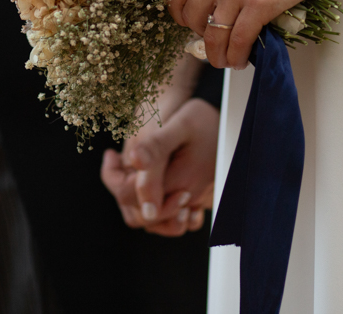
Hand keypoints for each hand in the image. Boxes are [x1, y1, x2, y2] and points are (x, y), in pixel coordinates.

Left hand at [101, 98, 218, 236]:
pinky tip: (152, 185)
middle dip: (123, 191)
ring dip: (137, 202)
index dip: (114, 179)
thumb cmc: (203, 121)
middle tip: (117, 160)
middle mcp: (186, 199)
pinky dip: (157, 209)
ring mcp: (193, 204)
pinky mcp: (197, 204)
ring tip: (131, 172)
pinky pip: (172, 221)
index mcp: (177, 180)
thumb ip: (157, 146)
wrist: (231, 124)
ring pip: (154, 222)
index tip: (112, 154)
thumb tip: (134, 161)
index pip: (129, 196)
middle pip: (140, 215)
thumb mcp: (180, 123)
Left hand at [168, 0, 334, 69]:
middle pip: (193, 18)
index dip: (180, 14)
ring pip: (214, 35)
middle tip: (215, 44)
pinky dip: (236, 56)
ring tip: (226, 61)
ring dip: (218, 55)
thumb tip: (217, 5)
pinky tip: (240, 60)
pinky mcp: (260, 4)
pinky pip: (238, 41)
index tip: (189, 25)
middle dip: (201, 38)